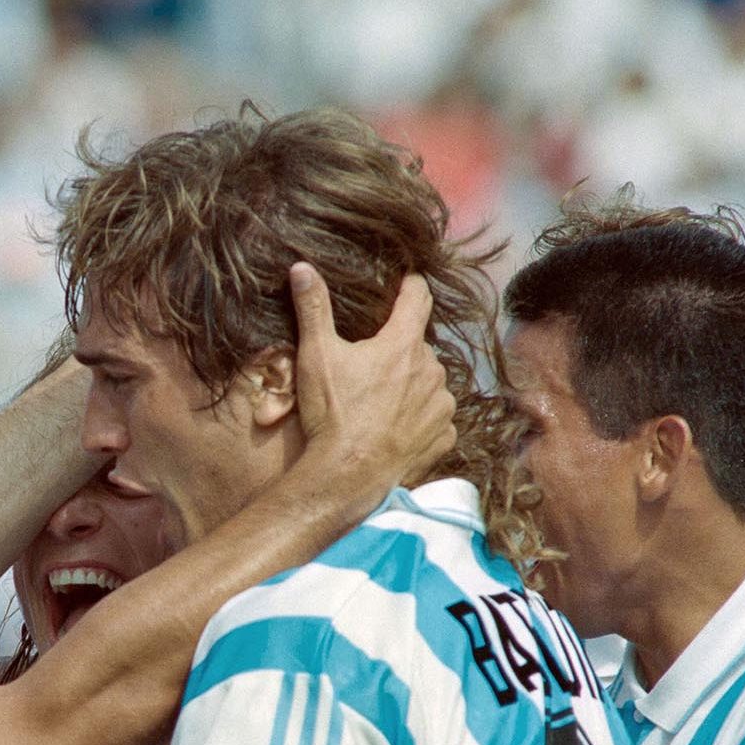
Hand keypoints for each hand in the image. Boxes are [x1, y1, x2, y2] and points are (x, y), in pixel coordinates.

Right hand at [289, 263, 456, 493]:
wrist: (347, 476)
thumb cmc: (332, 414)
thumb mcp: (316, 355)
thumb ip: (313, 308)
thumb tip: (302, 268)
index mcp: (403, 345)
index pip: (417, 298)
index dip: (411, 286)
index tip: (407, 281)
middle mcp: (431, 370)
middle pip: (418, 346)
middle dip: (399, 350)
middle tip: (370, 366)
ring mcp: (441, 406)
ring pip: (430, 383)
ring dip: (412, 386)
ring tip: (380, 403)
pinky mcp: (443, 437)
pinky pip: (436, 420)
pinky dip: (420, 420)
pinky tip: (394, 428)